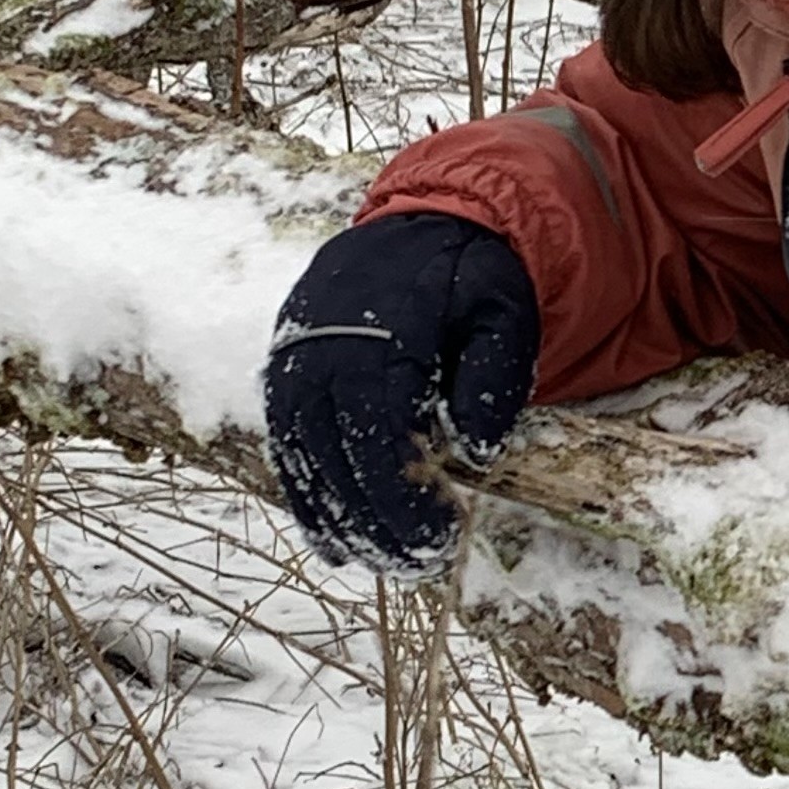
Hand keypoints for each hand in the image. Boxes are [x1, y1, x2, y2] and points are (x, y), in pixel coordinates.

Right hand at [261, 211, 539, 576]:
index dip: (402, 496)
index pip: (377, 433)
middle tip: (419, 564)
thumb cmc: (469, 275)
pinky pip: (286, 450)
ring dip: (340, 521)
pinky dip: (309, 500)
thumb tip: (477, 449)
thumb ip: (493, 377)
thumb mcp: (504, 310)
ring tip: (384, 563)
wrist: (418, 224)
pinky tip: (338, 541)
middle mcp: (319, 352)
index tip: (440, 535)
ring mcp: (292, 364)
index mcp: (376, 334)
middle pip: (333, 456)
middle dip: (373, 521)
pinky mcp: (284, 377)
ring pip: (301, 461)